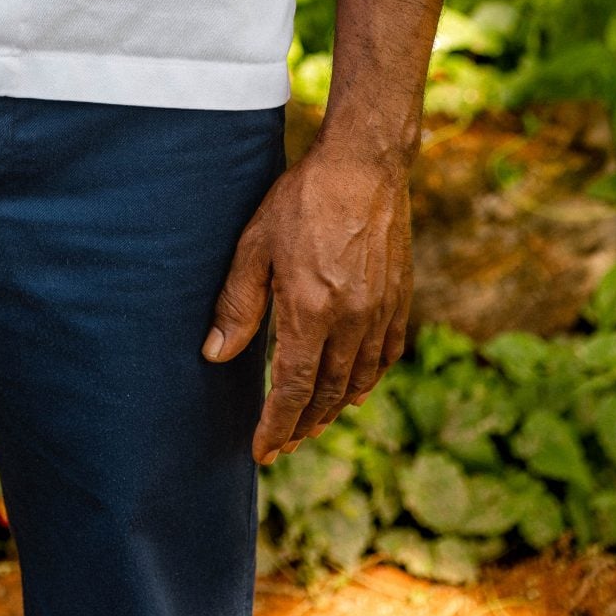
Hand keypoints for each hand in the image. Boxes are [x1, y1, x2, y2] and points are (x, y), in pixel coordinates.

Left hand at [202, 140, 411, 460]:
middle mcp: (352, 321)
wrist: (364, 164)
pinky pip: (386, 355)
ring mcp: (381, 312)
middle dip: (301, 425)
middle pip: (326, 393)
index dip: (276, 426)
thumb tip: (215, 356)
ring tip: (311, 423)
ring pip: (358, 380)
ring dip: (333, 408)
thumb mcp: (255, 245)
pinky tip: (355, 388)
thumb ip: (238, 305)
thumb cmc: (302, 199)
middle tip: (282, 444)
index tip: (262, 451)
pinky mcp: (400, 299)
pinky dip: (369, 379)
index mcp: (312, 311)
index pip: (293, 389)